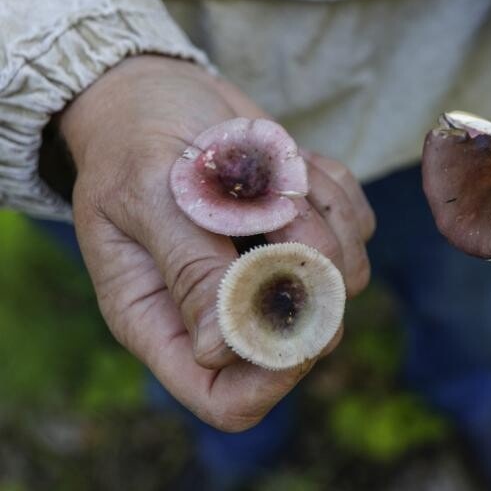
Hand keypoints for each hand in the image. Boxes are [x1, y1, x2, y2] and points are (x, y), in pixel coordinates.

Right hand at [59, 55, 374, 430]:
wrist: (156, 92)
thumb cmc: (132, 141)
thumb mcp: (146, 195)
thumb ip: (188, 268)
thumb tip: (217, 349)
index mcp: (163, 321)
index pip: (227, 398)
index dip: (273, 370)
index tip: (294, 307)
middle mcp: (223, 308)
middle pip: (307, 339)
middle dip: (310, 269)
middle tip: (281, 205)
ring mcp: (274, 270)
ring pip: (346, 277)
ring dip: (324, 216)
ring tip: (276, 171)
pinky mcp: (309, 231)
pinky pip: (357, 226)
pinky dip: (334, 188)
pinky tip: (290, 160)